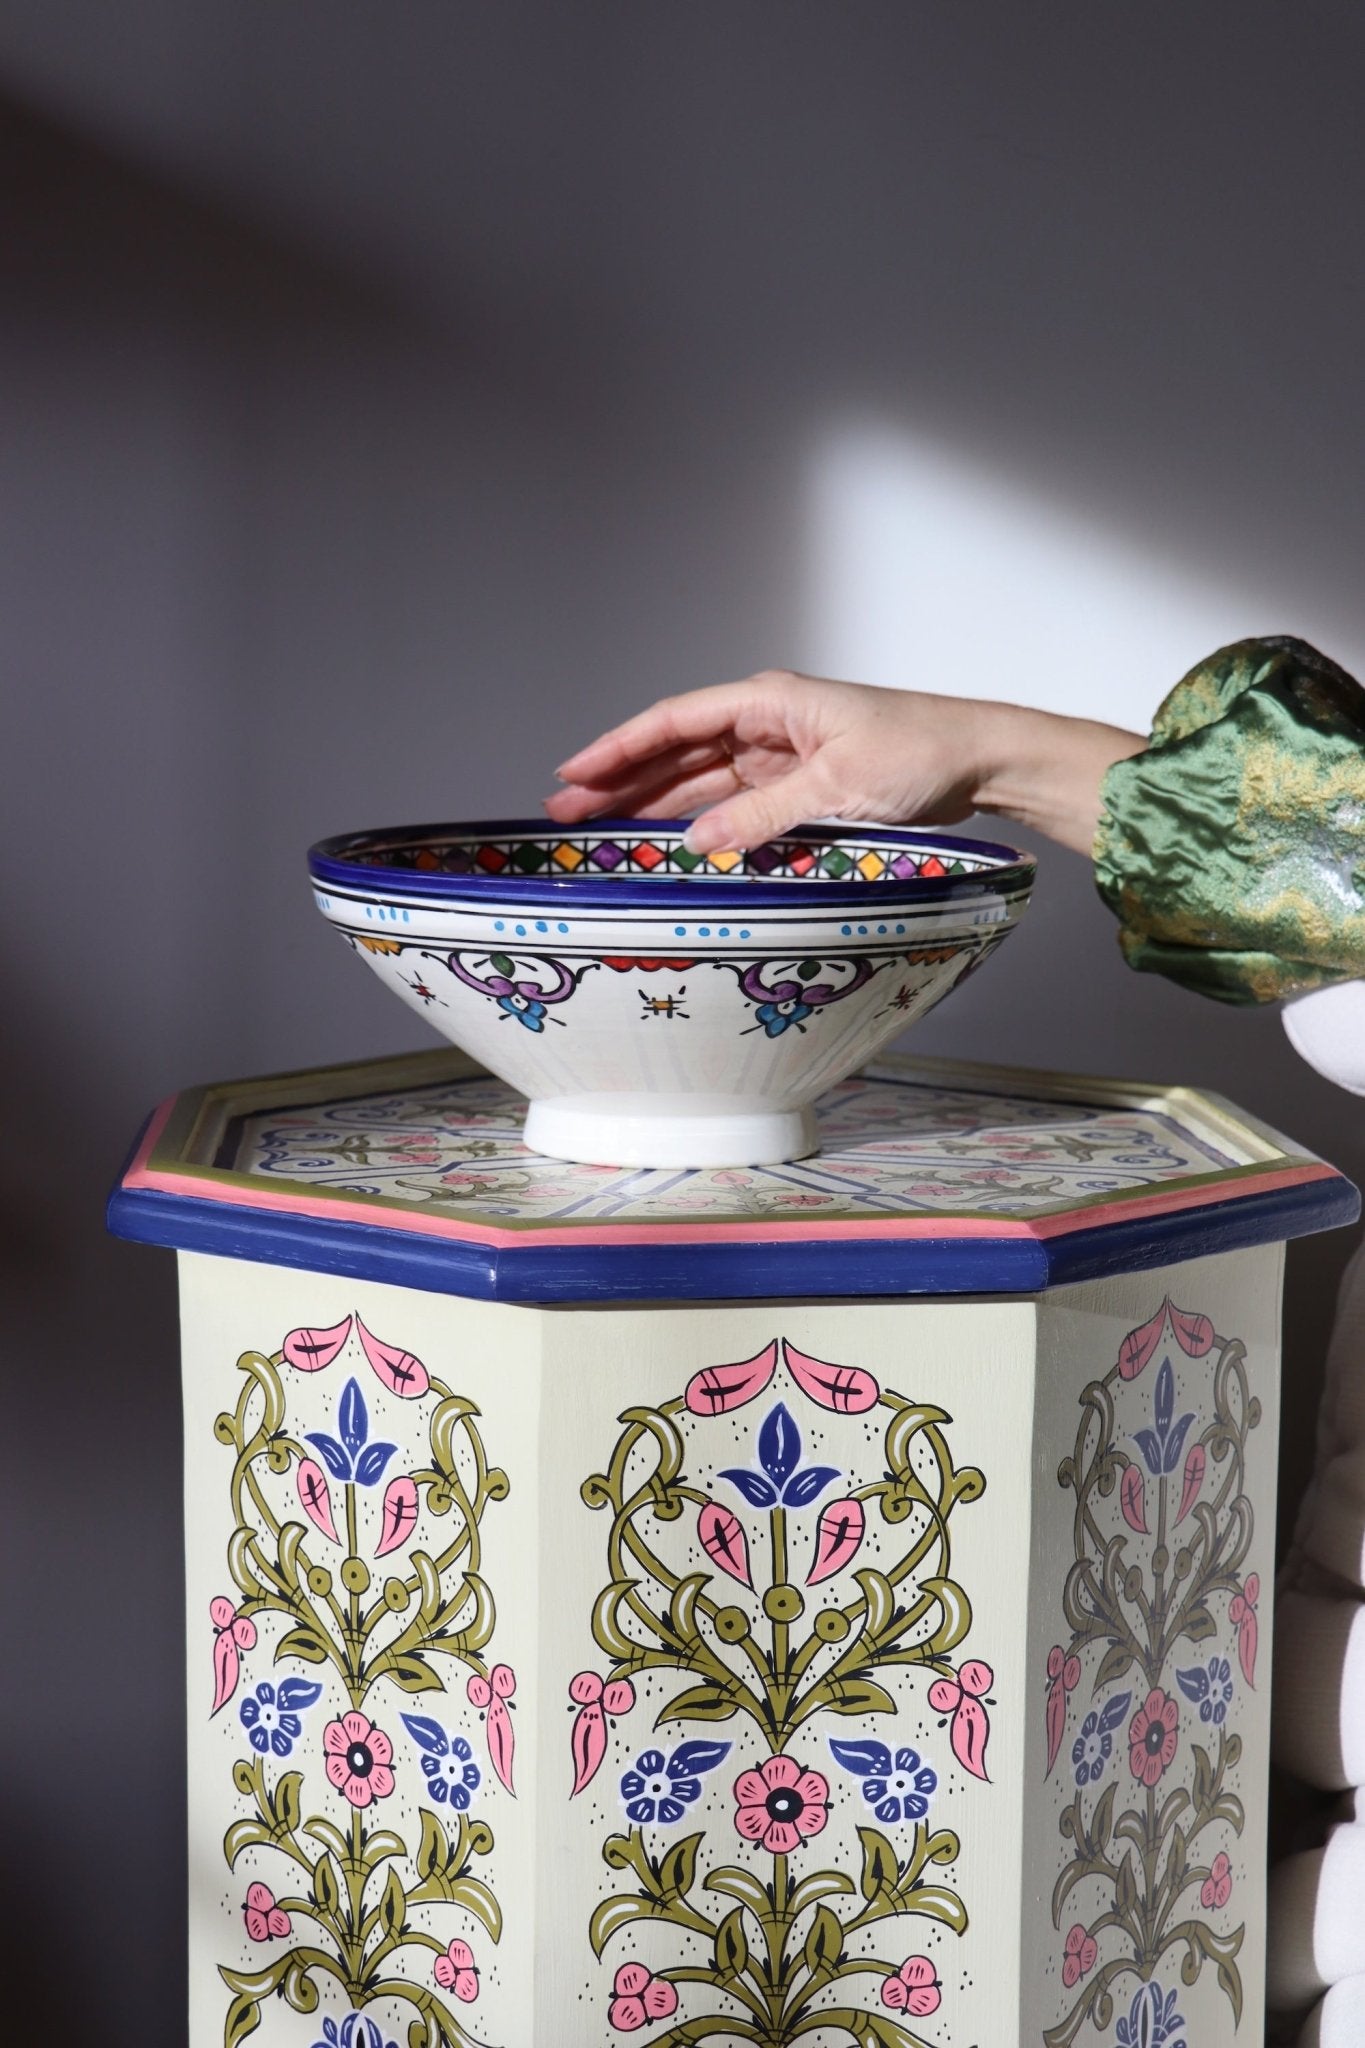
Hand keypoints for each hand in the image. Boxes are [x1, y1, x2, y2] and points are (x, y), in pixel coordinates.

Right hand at [546, 670, 1143, 856]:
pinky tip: (672, 843)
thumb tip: (697, 844)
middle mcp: (768, 723)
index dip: (619, 748)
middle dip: (622, 780)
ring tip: (601, 830)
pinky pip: (736, 804)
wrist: (981, 759)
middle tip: (565, 812)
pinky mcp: (801, 785)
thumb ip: (763, 817)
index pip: (674, 722)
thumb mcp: (836, 787)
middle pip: (677, 753)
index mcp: (769, 702)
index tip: (574, 772)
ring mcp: (782, 755)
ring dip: (654, 804)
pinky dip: (703, 823)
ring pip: (701, 781)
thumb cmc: (921, 752)